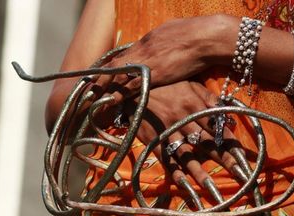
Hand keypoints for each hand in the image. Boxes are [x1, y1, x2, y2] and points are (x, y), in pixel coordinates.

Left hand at [94, 14, 234, 92]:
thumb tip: (156, 48)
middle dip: (100, 78)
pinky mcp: (154, 75)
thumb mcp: (171, 35)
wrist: (205, 38)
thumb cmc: (194, 35)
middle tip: (88, 89)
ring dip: (105, 88)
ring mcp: (146, 62)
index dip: (109, 67)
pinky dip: (119, 95)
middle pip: (114, 65)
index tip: (98, 76)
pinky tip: (110, 103)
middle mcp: (141, 50)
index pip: (122, 55)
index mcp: (145, 41)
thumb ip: (159, 44)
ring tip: (93, 98)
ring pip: (118, 76)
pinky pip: (131, 87)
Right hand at [124, 81, 241, 192]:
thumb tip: (224, 112)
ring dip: (200, 174)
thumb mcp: (189, 85)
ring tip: (213, 190)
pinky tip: (185, 187)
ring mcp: (168, 133)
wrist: (131, 91)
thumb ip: (208, 97)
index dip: (232, 144)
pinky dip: (176, 174)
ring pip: (188, 156)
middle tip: (241, 176)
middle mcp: (184, 121)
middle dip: (224, 160)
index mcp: (194, 106)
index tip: (245, 158)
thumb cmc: (165, 88)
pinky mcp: (154, 143)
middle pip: (207, 144)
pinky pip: (167, 160)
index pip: (218, 128)